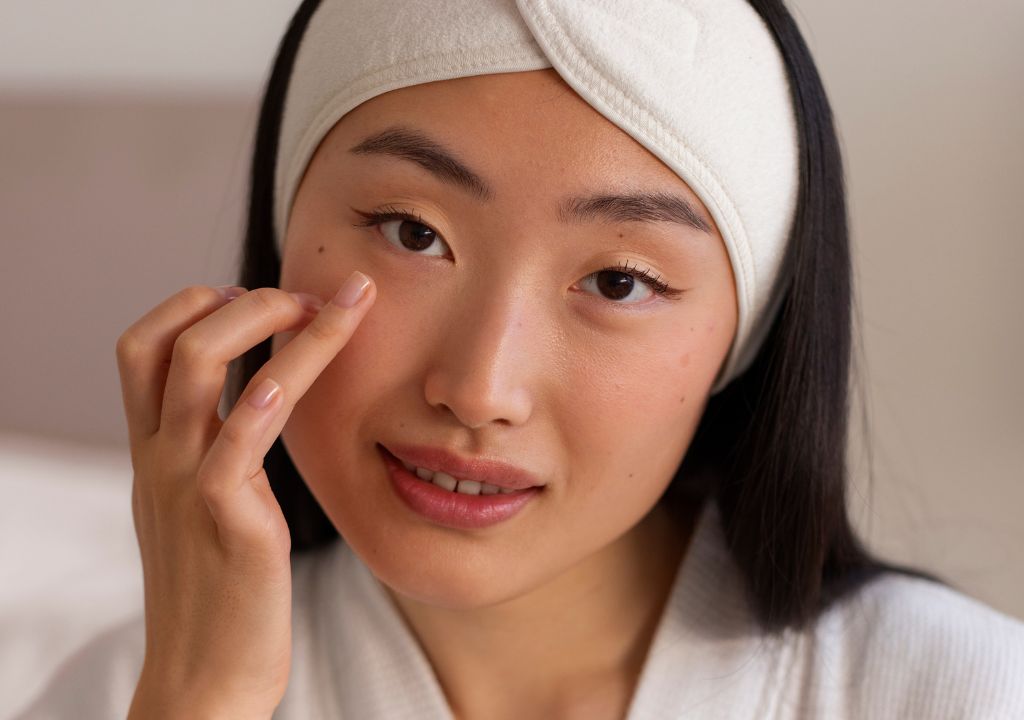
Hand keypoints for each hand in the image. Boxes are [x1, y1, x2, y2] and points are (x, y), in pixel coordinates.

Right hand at [116, 272, 374, 718]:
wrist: (206, 681)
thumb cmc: (219, 594)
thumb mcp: (202, 511)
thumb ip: (216, 455)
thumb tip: (253, 405)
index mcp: (154, 454)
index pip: (142, 348)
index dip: (190, 305)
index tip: (251, 295)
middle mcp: (160, 459)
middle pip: (164, 341)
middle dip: (235, 299)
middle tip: (299, 295)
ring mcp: (186, 486)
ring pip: (198, 369)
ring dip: (265, 320)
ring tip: (324, 307)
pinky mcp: (226, 520)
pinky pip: (233, 444)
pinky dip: (261, 399)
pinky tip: (293, 374)